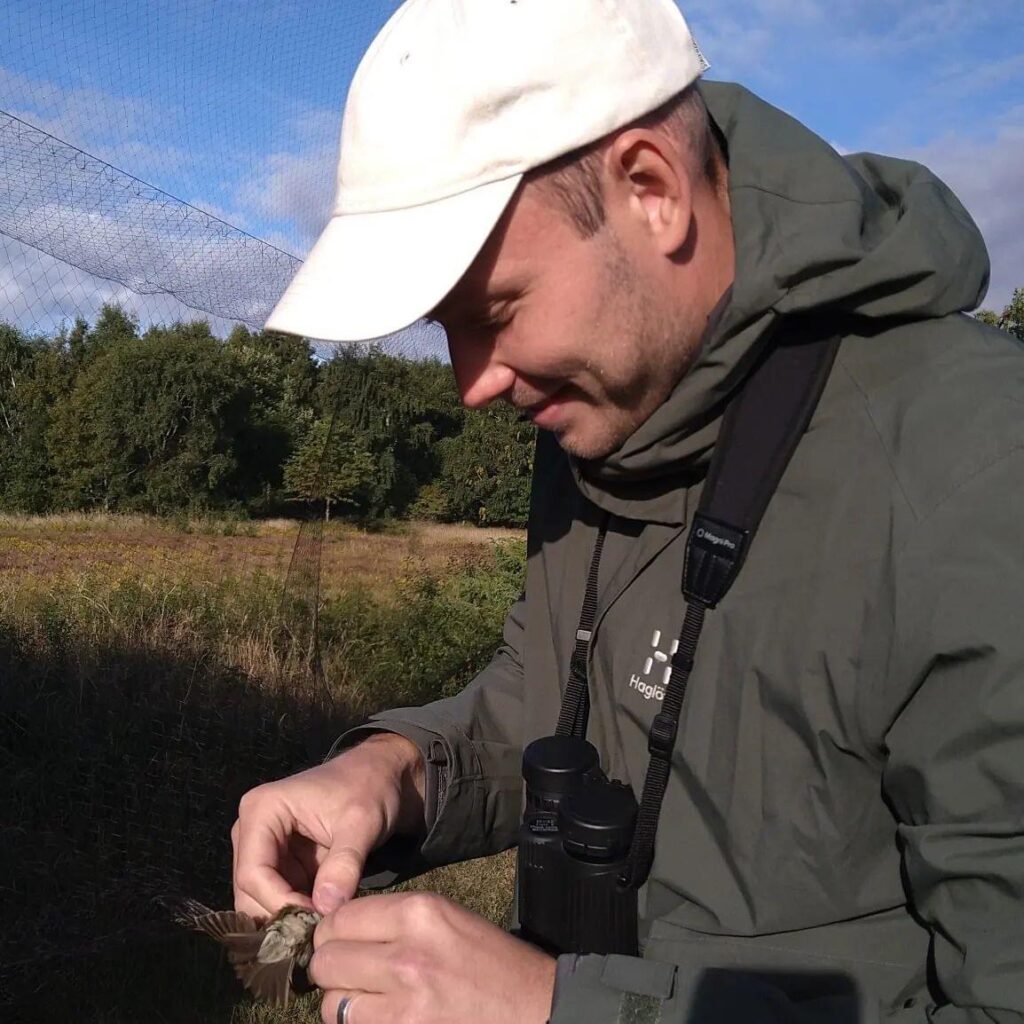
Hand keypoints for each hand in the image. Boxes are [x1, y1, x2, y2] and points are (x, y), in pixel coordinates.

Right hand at [232, 733, 425, 917]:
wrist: (382, 777)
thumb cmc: (370, 788)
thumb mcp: (362, 822)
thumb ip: (344, 864)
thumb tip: (326, 909)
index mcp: (261, 810)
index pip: (253, 873)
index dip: (280, 903)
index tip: (316, 921)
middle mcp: (251, 831)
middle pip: (249, 892)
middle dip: (280, 917)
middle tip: (316, 935)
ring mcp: (263, 850)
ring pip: (260, 903)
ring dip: (287, 921)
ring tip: (320, 931)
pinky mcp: (280, 865)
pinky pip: (278, 901)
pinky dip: (296, 916)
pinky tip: (320, 925)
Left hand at [310, 891, 556, 1023]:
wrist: (533, 1009)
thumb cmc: (491, 962)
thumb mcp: (446, 920)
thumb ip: (394, 920)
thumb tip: (341, 929)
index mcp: (418, 913)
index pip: (339, 918)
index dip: (333, 933)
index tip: (342, 943)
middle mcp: (404, 955)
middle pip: (326, 960)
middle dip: (332, 969)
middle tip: (351, 974)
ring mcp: (402, 1005)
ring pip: (331, 1004)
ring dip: (344, 1004)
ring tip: (371, 1002)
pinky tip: (383, 1019)